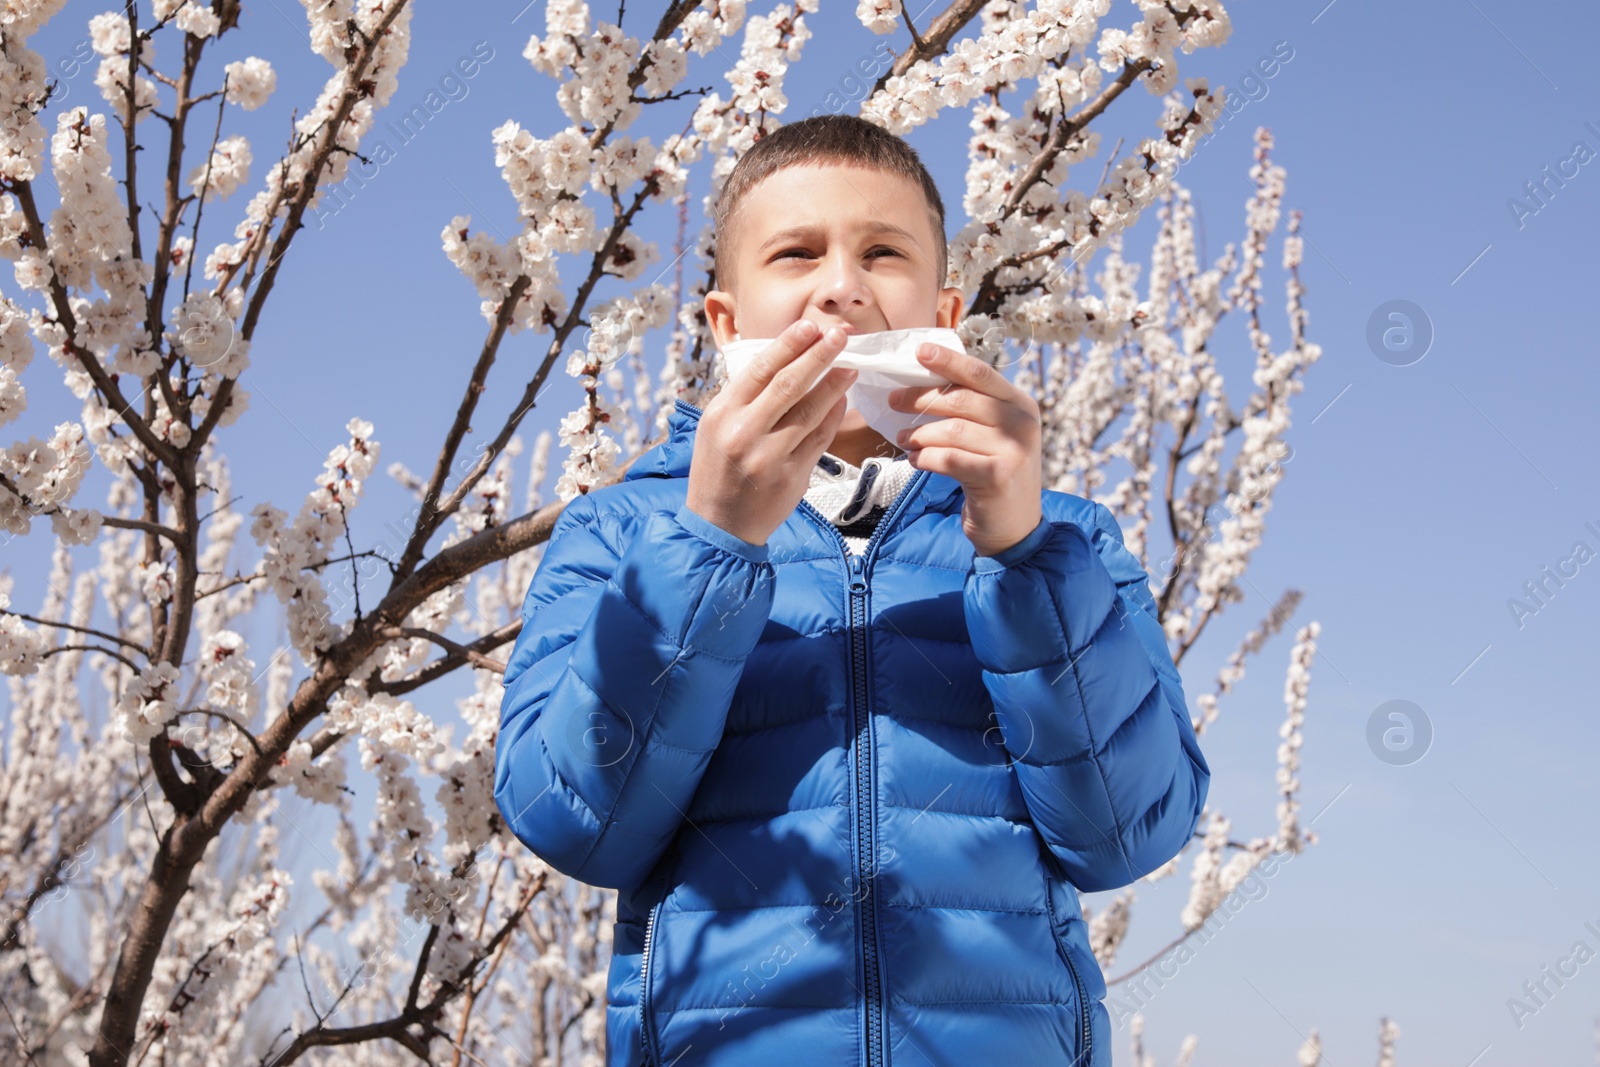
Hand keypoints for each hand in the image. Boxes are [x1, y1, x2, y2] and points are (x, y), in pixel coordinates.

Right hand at [686, 320, 857, 546]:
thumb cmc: (717, 468)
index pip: (760, 370)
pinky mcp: (792, 476)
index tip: (810, 326)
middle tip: (840, 336)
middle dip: (818, 355)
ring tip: (850, 366)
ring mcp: (770, 456)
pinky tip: (842, 400)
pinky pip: (819, 439)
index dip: (788, 345)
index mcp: (722, 414)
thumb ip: (742, 396)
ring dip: (834, 384)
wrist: (719, 524)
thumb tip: (780, 359)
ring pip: (810, 411)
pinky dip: (833, 416)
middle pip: (789, 384)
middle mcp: (745, 433)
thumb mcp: (714, 426)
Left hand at [888, 342, 1042, 556]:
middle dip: (921, 398)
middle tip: (893, 401)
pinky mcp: (998, 476)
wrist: (1014, 527)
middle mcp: (1022, 422)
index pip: (980, 373)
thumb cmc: (993, 474)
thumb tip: (924, 380)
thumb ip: (972, 409)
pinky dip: (926, 457)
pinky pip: (949, 458)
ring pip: (952, 430)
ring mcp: (1014, 449)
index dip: (948, 360)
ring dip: (919, 433)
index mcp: (1020, 403)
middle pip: (961, 399)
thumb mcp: (993, 435)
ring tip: (904, 439)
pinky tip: (916, 460)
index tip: (918, 352)